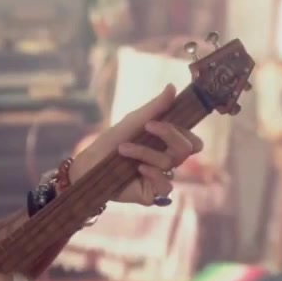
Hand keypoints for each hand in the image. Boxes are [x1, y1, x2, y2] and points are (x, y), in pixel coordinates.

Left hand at [73, 83, 202, 205]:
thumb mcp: (134, 121)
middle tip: (147, 126)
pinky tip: (139, 169)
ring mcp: (161, 177)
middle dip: (169, 135)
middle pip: (188, 149)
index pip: (192, 140)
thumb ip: (155, 107)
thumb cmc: (111, 141)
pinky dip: (153, 174)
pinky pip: (166, 185)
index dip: (183, 131)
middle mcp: (168, 160)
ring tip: (123, 148)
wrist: (89, 164)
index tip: (157, 121)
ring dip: (145, 151)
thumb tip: (172, 86)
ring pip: (170, 163)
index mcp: (167, 144)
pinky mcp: (152, 194)